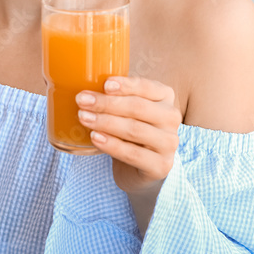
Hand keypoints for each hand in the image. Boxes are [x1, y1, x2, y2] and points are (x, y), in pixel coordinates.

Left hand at [75, 76, 181, 196]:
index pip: (147, 87)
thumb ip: (115, 96)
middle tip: (81, 100)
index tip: (104, 84)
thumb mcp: (125, 109)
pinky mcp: (161, 166)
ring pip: (134, 129)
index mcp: (165, 97)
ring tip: (83, 117)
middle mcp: (171, 117)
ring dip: (105, 122)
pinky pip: (133, 154)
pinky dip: (111, 145)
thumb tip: (85, 85)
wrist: (138, 168)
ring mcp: (169, 143)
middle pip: (138, 107)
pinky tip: (95, 138)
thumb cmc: (129, 131)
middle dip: (107, 103)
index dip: (126, 85)